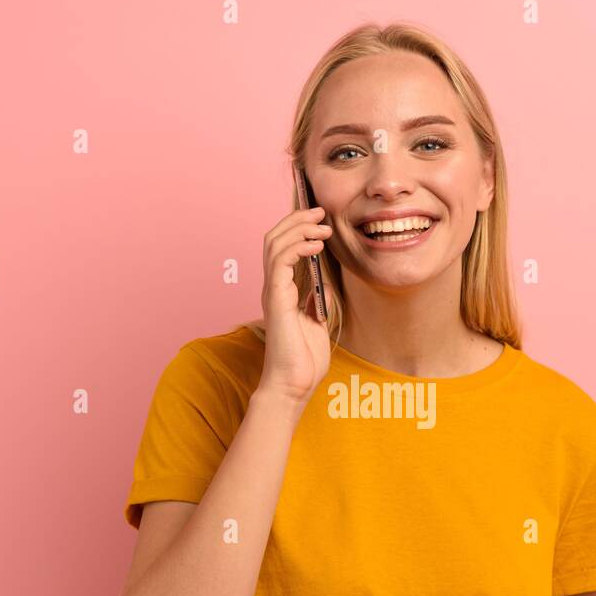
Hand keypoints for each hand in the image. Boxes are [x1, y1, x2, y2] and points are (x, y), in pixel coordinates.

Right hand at [257, 205, 332, 405]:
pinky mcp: (276, 299)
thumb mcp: (317, 322)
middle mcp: (273, 287)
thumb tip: (323, 282)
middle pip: (275, 237)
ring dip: (299, 228)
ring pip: (275, 244)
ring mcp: (272, 292)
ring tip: (322, 224)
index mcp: (282, 290)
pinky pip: (281, 262)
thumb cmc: (304, 360)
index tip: (320, 216)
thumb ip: (316, 299)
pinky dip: (298, 247)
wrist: (294, 385)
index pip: (284, 247)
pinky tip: (316, 245)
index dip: (297, 227)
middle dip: (297, 219)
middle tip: (321, 211)